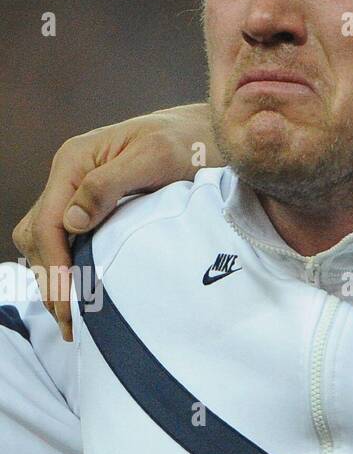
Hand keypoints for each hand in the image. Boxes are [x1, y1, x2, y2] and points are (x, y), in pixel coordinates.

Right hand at [11, 104, 216, 340]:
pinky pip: (71, 239)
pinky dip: (72, 266)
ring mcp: (81, 190)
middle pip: (39, 235)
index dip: (54, 264)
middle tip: (70, 321)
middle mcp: (70, 175)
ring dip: (57, 276)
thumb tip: (72, 221)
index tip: (69, 301)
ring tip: (75, 317)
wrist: (211, 132)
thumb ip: (110, 184)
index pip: (46, 222)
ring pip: (49, 240)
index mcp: (75, 161)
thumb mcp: (155, 157)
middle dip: (51, 278)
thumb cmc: (188, 140)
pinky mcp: (97, 203)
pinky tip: (87, 290)